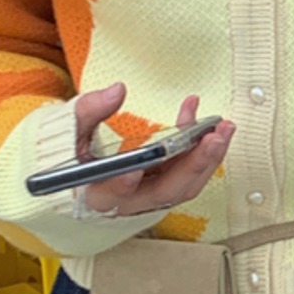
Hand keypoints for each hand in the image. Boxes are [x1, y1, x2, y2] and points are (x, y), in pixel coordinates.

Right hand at [73, 83, 234, 217]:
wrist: (80, 174)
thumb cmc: (74, 156)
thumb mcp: (70, 132)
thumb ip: (88, 111)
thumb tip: (117, 91)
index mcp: (98, 195)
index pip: (113, 194)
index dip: (124, 183)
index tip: (133, 169)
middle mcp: (130, 202)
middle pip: (167, 190)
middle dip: (194, 164)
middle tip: (213, 138)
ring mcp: (151, 195)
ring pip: (185, 184)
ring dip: (209, 157)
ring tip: (223, 129)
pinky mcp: (164, 184)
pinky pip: (187, 170)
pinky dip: (200, 148)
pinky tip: (207, 123)